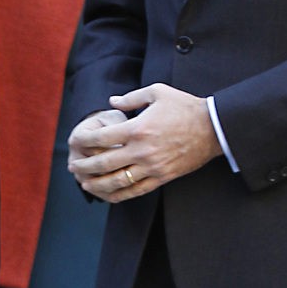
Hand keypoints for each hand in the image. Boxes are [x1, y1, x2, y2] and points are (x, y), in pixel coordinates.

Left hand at [67, 84, 219, 201]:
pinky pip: (136, 191)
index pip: (101, 138)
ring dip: (96, 184)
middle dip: (83, 166)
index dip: (82, 140)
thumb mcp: (157, 92)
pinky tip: (108, 194)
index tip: (74, 141)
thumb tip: (111, 101)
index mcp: (138, 128)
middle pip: (103, 163)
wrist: (213, 128)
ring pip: (117, 181)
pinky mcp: (162, 177)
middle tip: (72, 166)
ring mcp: (152, 167)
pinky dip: (119, 195)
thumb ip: (131, 97)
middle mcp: (142, 150)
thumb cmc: (185, 107)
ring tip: (84, 183)